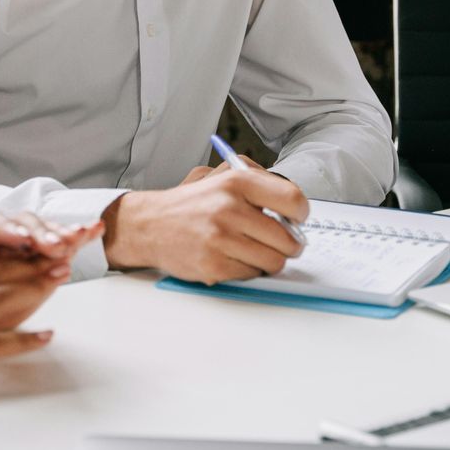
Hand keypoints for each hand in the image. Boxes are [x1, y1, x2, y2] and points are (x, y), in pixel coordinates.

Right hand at [102, 165, 308, 282]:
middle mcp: (229, 208)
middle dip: (289, 244)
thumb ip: (257, 179)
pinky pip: (252, 275)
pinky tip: (234, 258)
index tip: (296, 219)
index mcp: (235, 182)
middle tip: (281, 243)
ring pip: (273, 261)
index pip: (292, 199)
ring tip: (256, 251)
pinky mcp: (214, 265)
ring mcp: (221, 239)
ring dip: (270, 260)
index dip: (301, 214)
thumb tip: (293, 204)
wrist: (149, 225)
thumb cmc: (190, 203)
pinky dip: (249, 270)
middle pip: (287, 238)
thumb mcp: (219, 174)